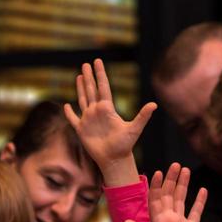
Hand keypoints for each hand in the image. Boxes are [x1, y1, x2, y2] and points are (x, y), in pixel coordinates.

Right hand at [63, 59, 155, 184]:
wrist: (114, 159)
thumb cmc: (125, 145)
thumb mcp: (135, 129)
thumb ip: (143, 116)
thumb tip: (155, 104)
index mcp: (108, 109)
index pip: (103, 87)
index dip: (100, 74)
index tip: (97, 61)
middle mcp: (97, 111)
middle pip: (91, 90)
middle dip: (89, 77)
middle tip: (86, 63)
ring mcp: (88, 120)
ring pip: (83, 99)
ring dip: (80, 88)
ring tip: (79, 75)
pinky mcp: (81, 130)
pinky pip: (73, 119)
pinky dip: (69, 113)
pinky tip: (67, 105)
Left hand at [123, 164, 205, 221]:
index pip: (156, 199)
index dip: (157, 186)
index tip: (159, 172)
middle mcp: (168, 221)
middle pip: (169, 195)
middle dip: (171, 180)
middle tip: (175, 164)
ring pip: (182, 200)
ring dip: (184, 185)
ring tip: (187, 170)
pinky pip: (196, 212)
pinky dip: (199, 201)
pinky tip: (202, 190)